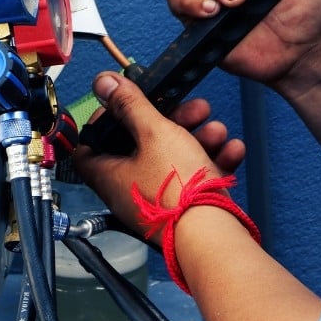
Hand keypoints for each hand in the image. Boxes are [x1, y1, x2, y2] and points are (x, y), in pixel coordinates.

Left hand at [74, 73, 243, 245]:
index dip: (104, 121)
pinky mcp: (184, 209)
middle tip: (192, 109)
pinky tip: (231, 150)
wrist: (213, 237)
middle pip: (141, 146)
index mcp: (108, 174)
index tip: (126, 103)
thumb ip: (131, 105)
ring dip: (197, 138)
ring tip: (216, 129)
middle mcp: (128, 190)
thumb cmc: (179, 193)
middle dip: (170, 121)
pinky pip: (194, 179)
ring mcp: (157, 201)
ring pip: (173, 160)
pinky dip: (212, 161)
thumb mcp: (154, 133)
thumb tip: (102, 83)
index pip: (89, 145)